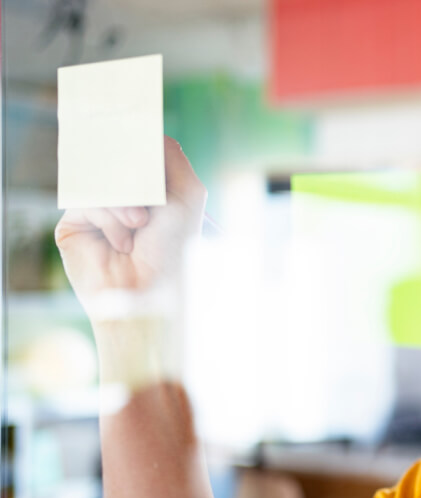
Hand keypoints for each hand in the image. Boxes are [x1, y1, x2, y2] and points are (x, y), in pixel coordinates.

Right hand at [55, 137, 205, 319]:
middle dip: (133, 174)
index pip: (135, 148)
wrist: (152, 291)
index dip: (134, 139)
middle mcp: (123, 196)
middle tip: (146, 195)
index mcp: (150, 188)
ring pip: (98, 178)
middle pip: (112, 157)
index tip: (133, 124)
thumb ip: (168, 154)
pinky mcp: (75, 225)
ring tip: (140, 225)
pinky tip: (123, 242)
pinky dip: (108, 217)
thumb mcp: (186, 193)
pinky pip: (85, 200)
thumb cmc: (175, 246)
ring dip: (124, 201)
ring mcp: (97, 209)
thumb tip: (143, 127)